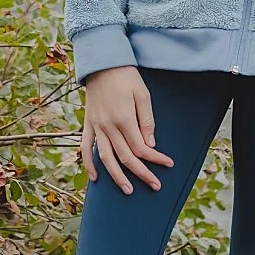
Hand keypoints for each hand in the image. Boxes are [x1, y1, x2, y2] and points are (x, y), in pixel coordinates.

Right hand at [79, 65, 174, 193]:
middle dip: (141, 173)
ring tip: (128, 190)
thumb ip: (146, 121)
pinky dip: (89, 165)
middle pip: (125, 157)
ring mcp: (96, 128)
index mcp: (124, 119)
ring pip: (106, 159)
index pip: (140, 147)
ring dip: (117, 177)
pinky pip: (86, 149)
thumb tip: (150, 145)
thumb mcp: (143, 94)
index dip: (155, 158)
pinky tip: (96, 178)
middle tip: (155, 185)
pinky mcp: (87, 125)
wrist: (103, 64)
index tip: (168, 165)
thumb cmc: (127, 77)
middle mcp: (108, 127)